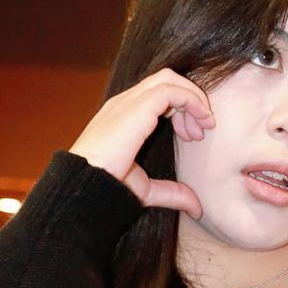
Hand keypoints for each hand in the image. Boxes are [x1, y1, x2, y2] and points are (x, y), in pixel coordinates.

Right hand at [70, 69, 214, 217]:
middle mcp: (125, 103)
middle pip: (166, 80)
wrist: (84, 186)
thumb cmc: (107, 187)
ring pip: (170, 79)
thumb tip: (197, 208)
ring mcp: (128, 102)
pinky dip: (192, 100)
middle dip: (190, 100)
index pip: (158, 94)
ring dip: (194, 99)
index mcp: (124, 115)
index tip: (192, 136)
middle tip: (200, 132)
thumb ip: (172, 193)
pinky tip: (201, 121)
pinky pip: (171, 90)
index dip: (181, 109)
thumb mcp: (146, 190)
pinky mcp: (136, 108)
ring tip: (203, 127)